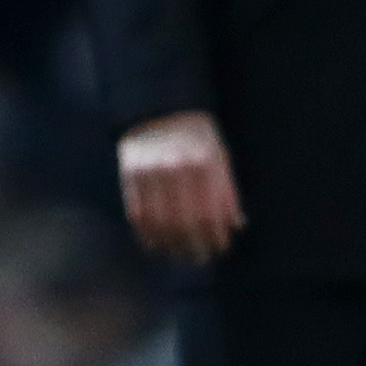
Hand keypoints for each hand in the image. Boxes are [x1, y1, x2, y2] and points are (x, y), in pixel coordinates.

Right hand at [118, 110, 244, 263]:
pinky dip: (147, 234)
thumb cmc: (196, 136)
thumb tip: (235, 226)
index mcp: (202, 163)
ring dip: (170, 246)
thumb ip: (227, 191)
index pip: (209, 214)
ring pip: (159, 223)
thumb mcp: (219, 157)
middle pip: (184, 224)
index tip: (219, 247)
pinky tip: (157, 244)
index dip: (215, 237)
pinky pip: (138, 215)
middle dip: (194, 247)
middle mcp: (175, 169)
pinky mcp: (130, 174)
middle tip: (200, 257)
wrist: (159, 108)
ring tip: (180, 254)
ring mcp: (149, 172)